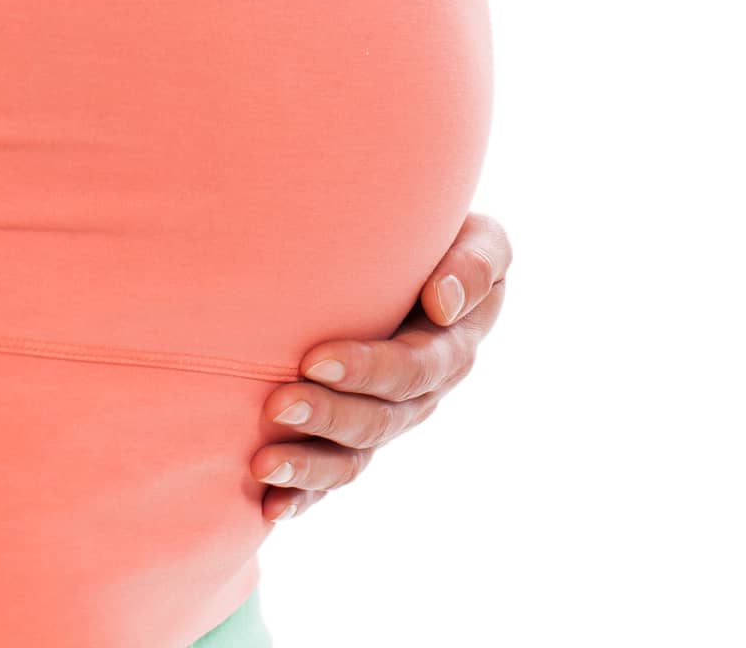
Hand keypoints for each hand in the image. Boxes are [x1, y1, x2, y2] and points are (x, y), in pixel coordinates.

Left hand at [251, 212, 512, 521]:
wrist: (416, 255)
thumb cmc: (446, 239)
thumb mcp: (482, 241)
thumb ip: (475, 265)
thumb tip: (442, 306)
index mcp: (453, 348)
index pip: (413, 370)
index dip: (367, 370)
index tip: (313, 358)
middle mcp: (422, 394)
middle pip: (379, 420)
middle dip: (327, 416)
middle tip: (276, 404)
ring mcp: (388, 419)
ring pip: (355, 458)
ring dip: (309, 465)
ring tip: (262, 463)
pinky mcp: (356, 436)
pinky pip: (334, 476)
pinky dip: (304, 495)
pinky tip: (268, 506)